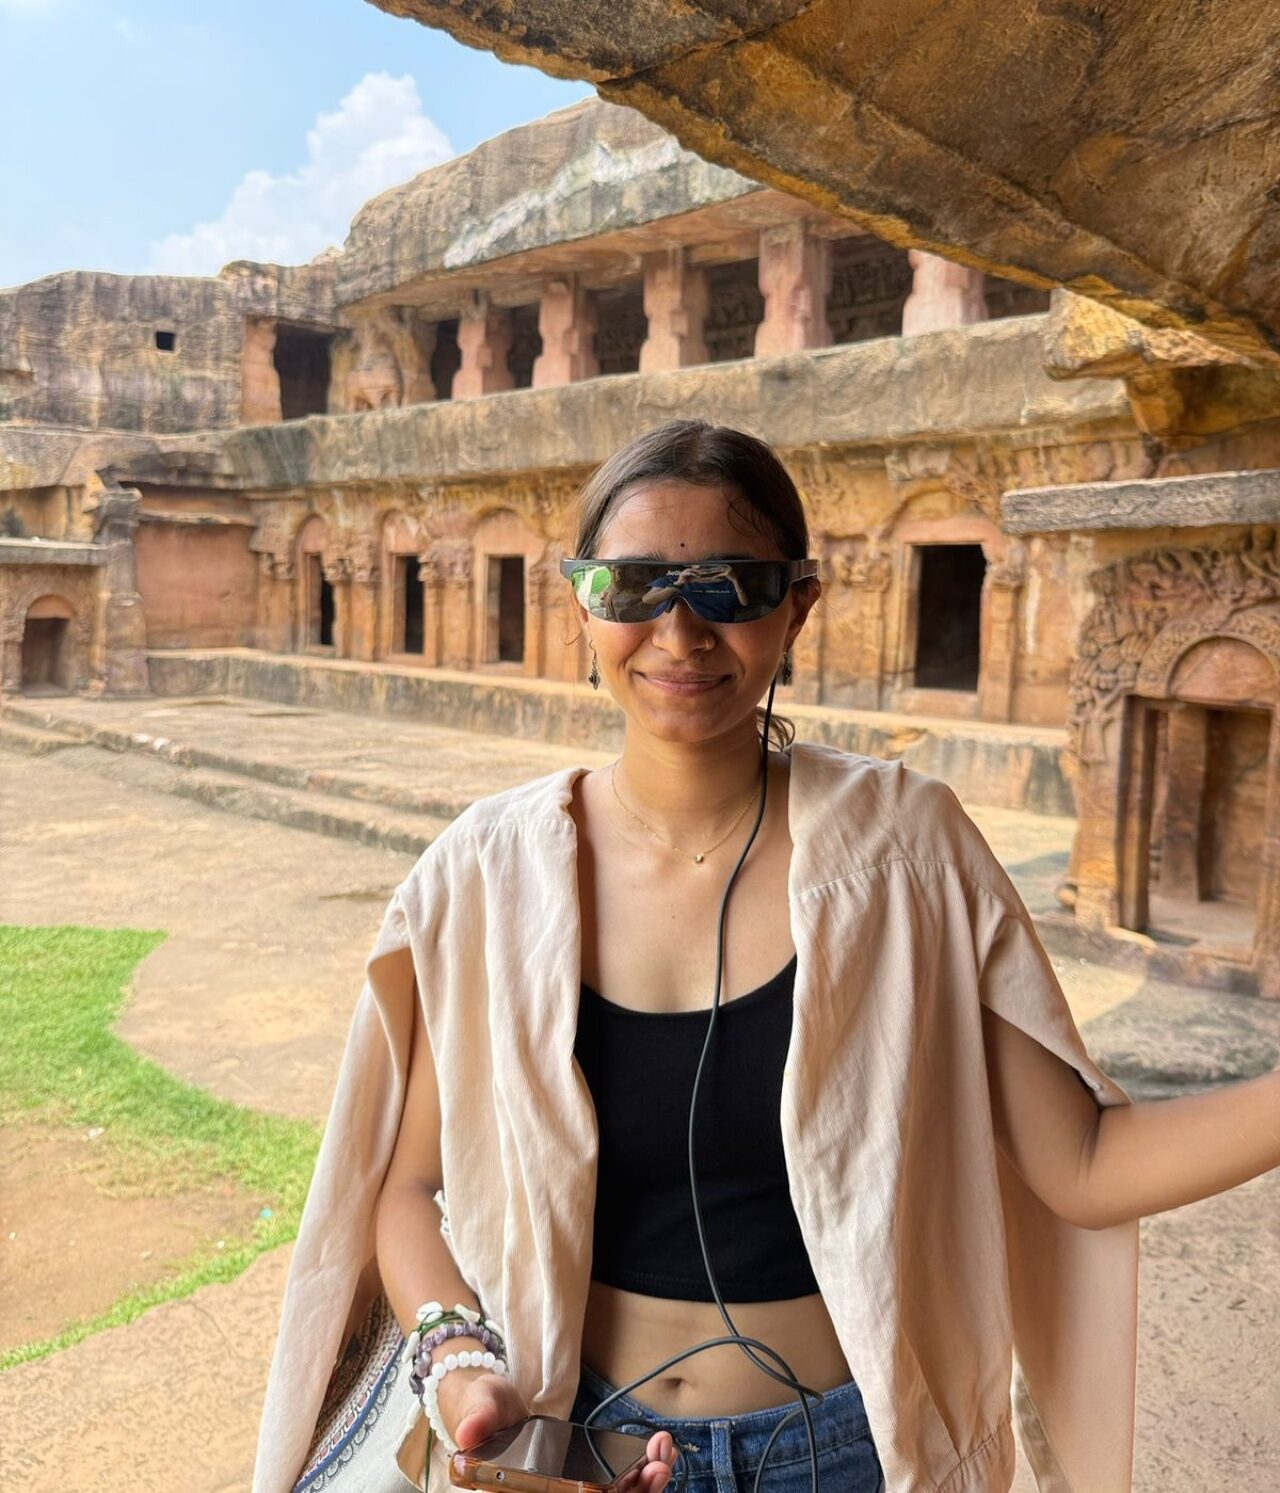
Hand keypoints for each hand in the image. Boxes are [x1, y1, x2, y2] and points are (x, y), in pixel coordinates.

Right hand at [438, 1368, 677, 1490]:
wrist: (491, 1405)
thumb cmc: (481, 1410)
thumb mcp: (478, 1407)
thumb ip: (476, 1418)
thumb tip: (467, 1433)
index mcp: (521, 1492)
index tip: (620, 1489)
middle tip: (658, 1466)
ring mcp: (568, 1491)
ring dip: (645, 1485)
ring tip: (664, 1454)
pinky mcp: (583, 1480)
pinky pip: (618, 1486)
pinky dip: (642, 1472)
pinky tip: (658, 1451)